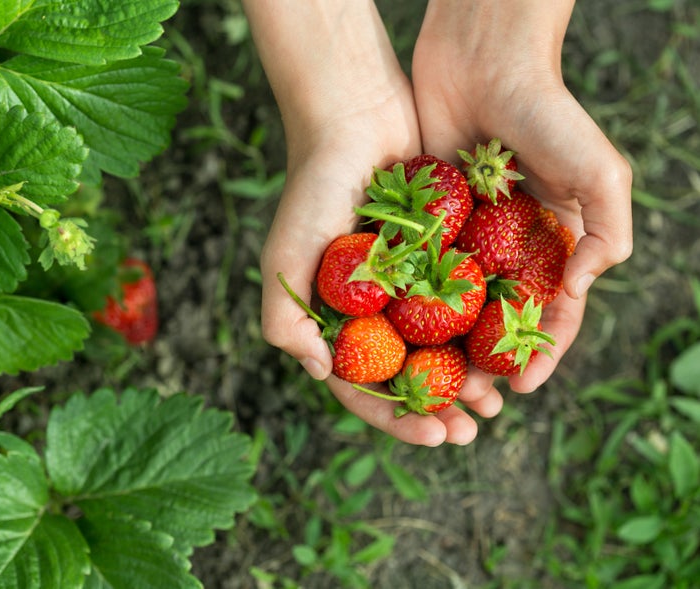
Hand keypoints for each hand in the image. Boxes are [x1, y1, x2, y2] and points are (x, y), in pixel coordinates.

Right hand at [246, 0, 503, 445]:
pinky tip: (512, 347)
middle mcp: (372, 309)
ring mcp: (408, 284)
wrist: (357, 117)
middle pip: (408, 375)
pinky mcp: (442, 256)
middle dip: (440, 409)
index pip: (363, 386)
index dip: (396, 419)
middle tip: (474, 430)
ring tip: (498, 400)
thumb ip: (284, 318)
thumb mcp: (285, 257)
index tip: (436, 437)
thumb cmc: (313, 187)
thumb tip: (321, 374)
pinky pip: (468, 301)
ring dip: (468, 378)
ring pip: (443, 346)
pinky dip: (487, 328)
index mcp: (334, 319)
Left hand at [412, 0, 632, 393]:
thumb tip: (577, 291)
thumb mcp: (600, 172)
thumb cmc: (549, 113)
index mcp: (555, 243)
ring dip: (446, 347)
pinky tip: (398, 336)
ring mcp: (466, 237)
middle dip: (486, 362)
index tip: (520, 388)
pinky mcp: (426, 222)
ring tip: (433, 382)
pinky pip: (417, 272)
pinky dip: (411, 305)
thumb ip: (607, 233)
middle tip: (468, 399)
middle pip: (497, 321)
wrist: (483, 60)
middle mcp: (510, 247)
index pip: (551, 313)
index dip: (540, 353)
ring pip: (454, 307)